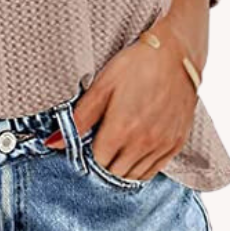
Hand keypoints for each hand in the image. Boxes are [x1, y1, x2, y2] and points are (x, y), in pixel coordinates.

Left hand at [45, 15, 199, 179]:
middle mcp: (143, 143)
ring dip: (121, 167)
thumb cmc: (136, 65)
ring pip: (134, 175)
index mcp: (121, 129)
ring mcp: (162, 145)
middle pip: (114, 172)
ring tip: (117, 147)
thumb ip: (79, 117)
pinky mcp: (176, 143)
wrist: (176, 55)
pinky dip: (141, 167)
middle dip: (103, 161)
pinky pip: (155, 170)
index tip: (88, 140)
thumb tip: (53, 142)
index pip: (97, 161)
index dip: (88, 153)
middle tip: (101, 143)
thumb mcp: (102, 85)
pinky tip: (135, 151)